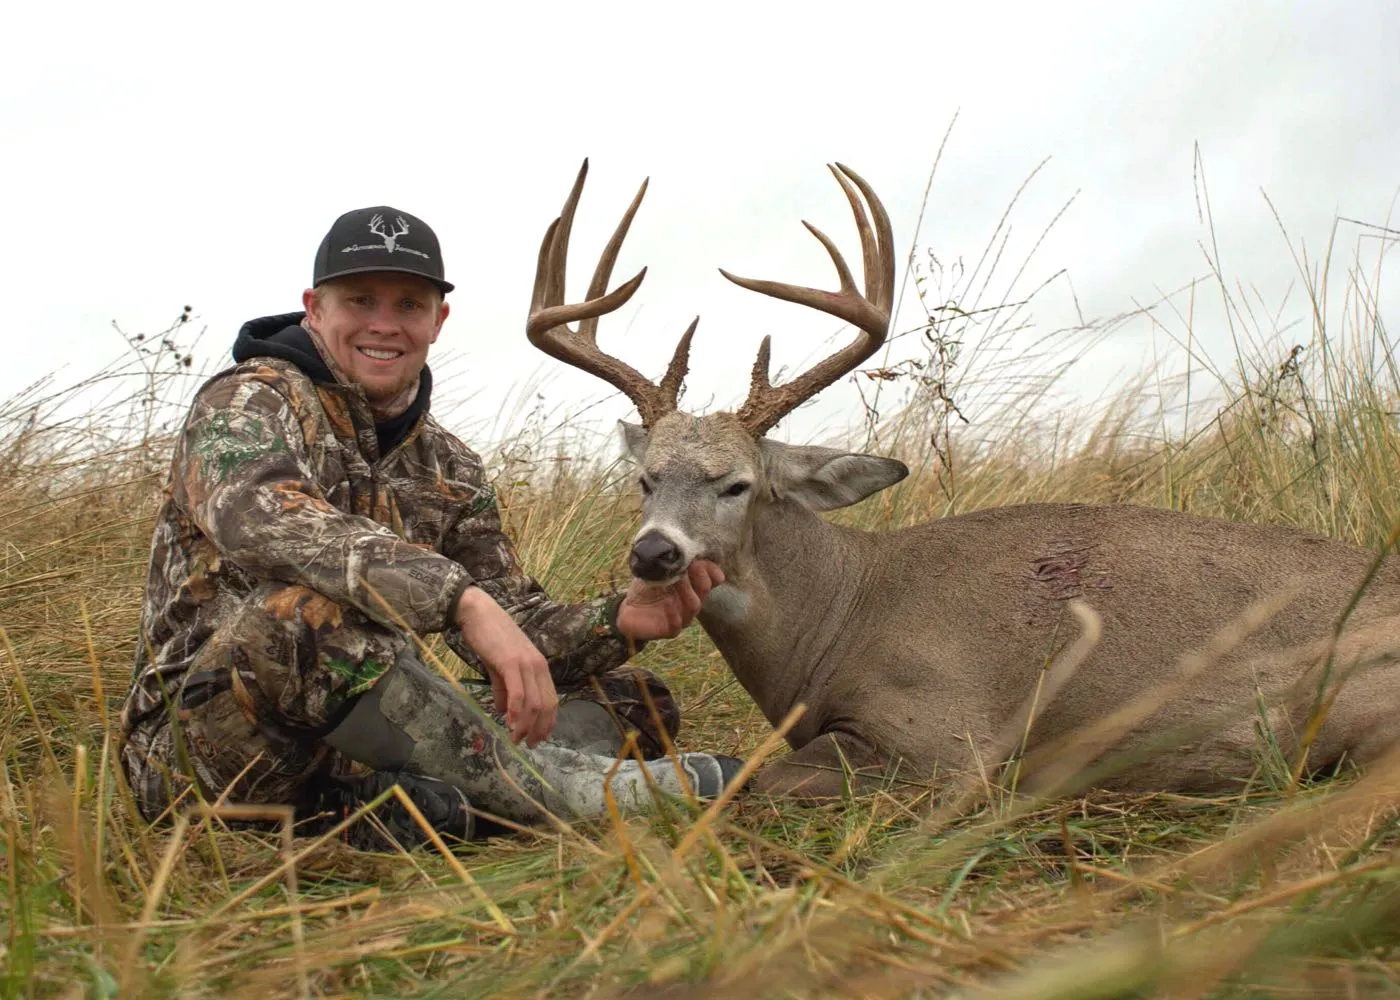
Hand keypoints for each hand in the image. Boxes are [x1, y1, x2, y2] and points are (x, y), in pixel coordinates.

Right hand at [455, 586, 556, 746]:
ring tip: (516, 739)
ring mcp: (526, 664)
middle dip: (538, 729)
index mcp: (540, 667)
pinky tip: (509, 724)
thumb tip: (503, 712)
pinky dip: (515, 712)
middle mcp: (538, 666)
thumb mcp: (500, 667)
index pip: (551, 700)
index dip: (547, 722)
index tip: (538, 738)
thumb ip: (504, 689)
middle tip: (528, 745)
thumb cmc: (490, 637)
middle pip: (546, 705)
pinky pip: (518, 694)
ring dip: (526, 725)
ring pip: (534, 703)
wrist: (478, 612)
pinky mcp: (511, 662)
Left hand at [616, 560, 724, 640]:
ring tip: (677, 580)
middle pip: (705, 588)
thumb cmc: (645, 587)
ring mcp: (683, 616)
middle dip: (699, 575)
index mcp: (693, 585)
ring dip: (687, 590)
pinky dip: (674, 613)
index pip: (713, 578)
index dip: (710, 569)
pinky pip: (678, 623)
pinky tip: (668, 604)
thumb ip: (668, 558)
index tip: (699, 560)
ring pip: (694, 605)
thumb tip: (674, 542)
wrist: (628, 610)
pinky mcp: (671, 629)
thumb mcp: (656, 568)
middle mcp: (691, 600)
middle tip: (689, 565)